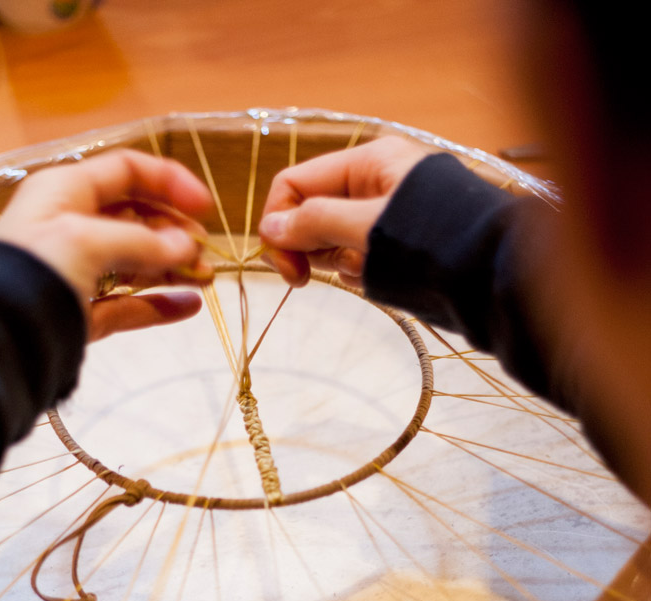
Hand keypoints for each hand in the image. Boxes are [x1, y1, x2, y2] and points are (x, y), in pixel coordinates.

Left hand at [0, 149, 213, 339]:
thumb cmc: (35, 268)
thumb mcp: (89, 240)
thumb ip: (144, 242)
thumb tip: (188, 248)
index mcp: (66, 191)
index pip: (127, 171)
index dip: (169, 183)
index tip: (205, 207)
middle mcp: (71, 226)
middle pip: (135, 219)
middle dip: (174, 233)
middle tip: (206, 252)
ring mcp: (78, 272)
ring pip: (134, 263)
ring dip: (172, 268)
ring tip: (206, 278)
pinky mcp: (82, 313)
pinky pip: (128, 304)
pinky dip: (159, 304)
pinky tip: (189, 305)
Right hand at [258, 136, 429, 286]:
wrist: (492, 274)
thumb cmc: (433, 240)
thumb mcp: (365, 226)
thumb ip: (313, 223)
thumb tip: (268, 229)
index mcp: (369, 162)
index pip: (297, 183)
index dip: (279, 221)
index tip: (283, 263)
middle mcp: (374, 183)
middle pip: (311, 211)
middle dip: (307, 245)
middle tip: (304, 280)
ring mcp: (385, 215)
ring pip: (332, 238)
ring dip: (336, 261)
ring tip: (364, 272)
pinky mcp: (396, 245)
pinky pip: (357, 257)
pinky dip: (358, 271)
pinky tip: (378, 278)